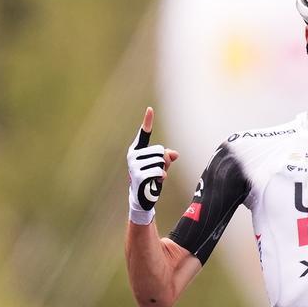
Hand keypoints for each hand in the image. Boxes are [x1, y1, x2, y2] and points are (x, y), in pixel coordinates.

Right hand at [127, 107, 179, 223]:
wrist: (143, 197)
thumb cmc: (151, 179)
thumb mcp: (161, 166)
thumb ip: (167, 157)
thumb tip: (174, 154)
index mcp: (137, 150)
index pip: (144, 134)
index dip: (148, 121)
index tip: (150, 109)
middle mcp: (133, 155)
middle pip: (160, 151)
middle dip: (163, 162)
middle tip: (157, 172)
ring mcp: (134, 165)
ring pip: (160, 162)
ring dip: (162, 171)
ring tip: (154, 178)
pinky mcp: (138, 175)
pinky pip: (158, 171)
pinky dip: (161, 177)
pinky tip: (155, 182)